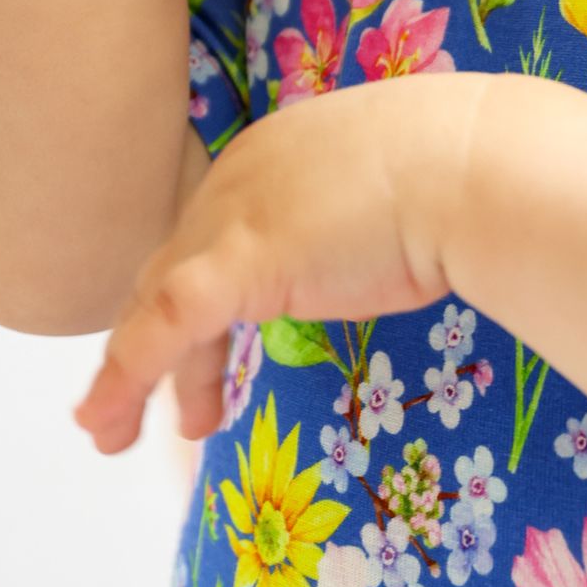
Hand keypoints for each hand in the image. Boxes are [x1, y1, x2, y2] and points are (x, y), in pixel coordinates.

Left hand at [77, 78, 479, 454]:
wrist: (479, 165)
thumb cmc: (470, 172)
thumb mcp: (408, 184)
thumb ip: (376, 213)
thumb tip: (397, 240)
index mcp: (278, 153)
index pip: (217, 234)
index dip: (203, 302)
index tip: (210, 352)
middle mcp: (240, 178)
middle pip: (176, 270)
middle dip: (157, 345)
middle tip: (152, 406)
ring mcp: (234, 216)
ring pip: (154, 304)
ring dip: (126, 376)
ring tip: (110, 434)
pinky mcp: (238, 260)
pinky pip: (164, 328)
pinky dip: (127, 376)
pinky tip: (108, 420)